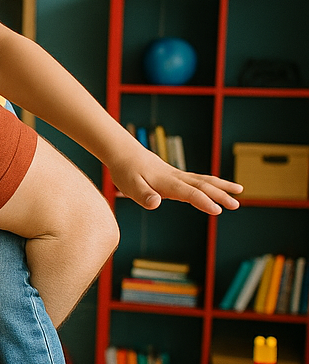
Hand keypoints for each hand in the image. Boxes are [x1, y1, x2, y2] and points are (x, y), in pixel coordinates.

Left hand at [110, 145, 241, 214]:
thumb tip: (156, 202)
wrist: (124, 153)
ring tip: (239, 191)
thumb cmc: (126, 171)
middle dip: (220, 195)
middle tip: (236, 205)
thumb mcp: (130, 186)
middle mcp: (176, 178)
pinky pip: (198, 179)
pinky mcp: (176, 176)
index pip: (189, 193)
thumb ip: (144, 195)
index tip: (217, 210)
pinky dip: (211, 183)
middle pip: (202, 185)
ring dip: (221, 186)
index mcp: (167, 182)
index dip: (203, 201)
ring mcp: (177, 175)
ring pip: (203, 180)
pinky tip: (219, 188)